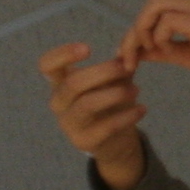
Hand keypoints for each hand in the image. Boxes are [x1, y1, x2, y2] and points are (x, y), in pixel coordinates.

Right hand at [38, 40, 149, 189]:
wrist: (114, 139)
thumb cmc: (109, 100)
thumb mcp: (113, 79)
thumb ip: (119, 64)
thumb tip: (128, 50)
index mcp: (60, 82)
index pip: (47, 65)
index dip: (62, 54)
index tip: (88, 49)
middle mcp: (59, 102)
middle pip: (73, 83)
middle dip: (103, 72)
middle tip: (127, 69)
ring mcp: (68, 123)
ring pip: (87, 104)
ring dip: (116, 94)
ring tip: (136, 90)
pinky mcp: (83, 140)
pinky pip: (106, 126)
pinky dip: (127, 116)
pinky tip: (142, 109)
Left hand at [117, 0, 189, 102]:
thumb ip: (164, 50)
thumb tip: (138, 52)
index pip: (156, 9)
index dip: (135, 32)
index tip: (128, 58)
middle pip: (151, 3)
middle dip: (134, 31)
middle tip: (131, 59)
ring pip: (154, 6)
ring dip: (143, 32)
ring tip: (151, 55)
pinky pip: (167, 22)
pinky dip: (159, 38)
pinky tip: (168, 52)